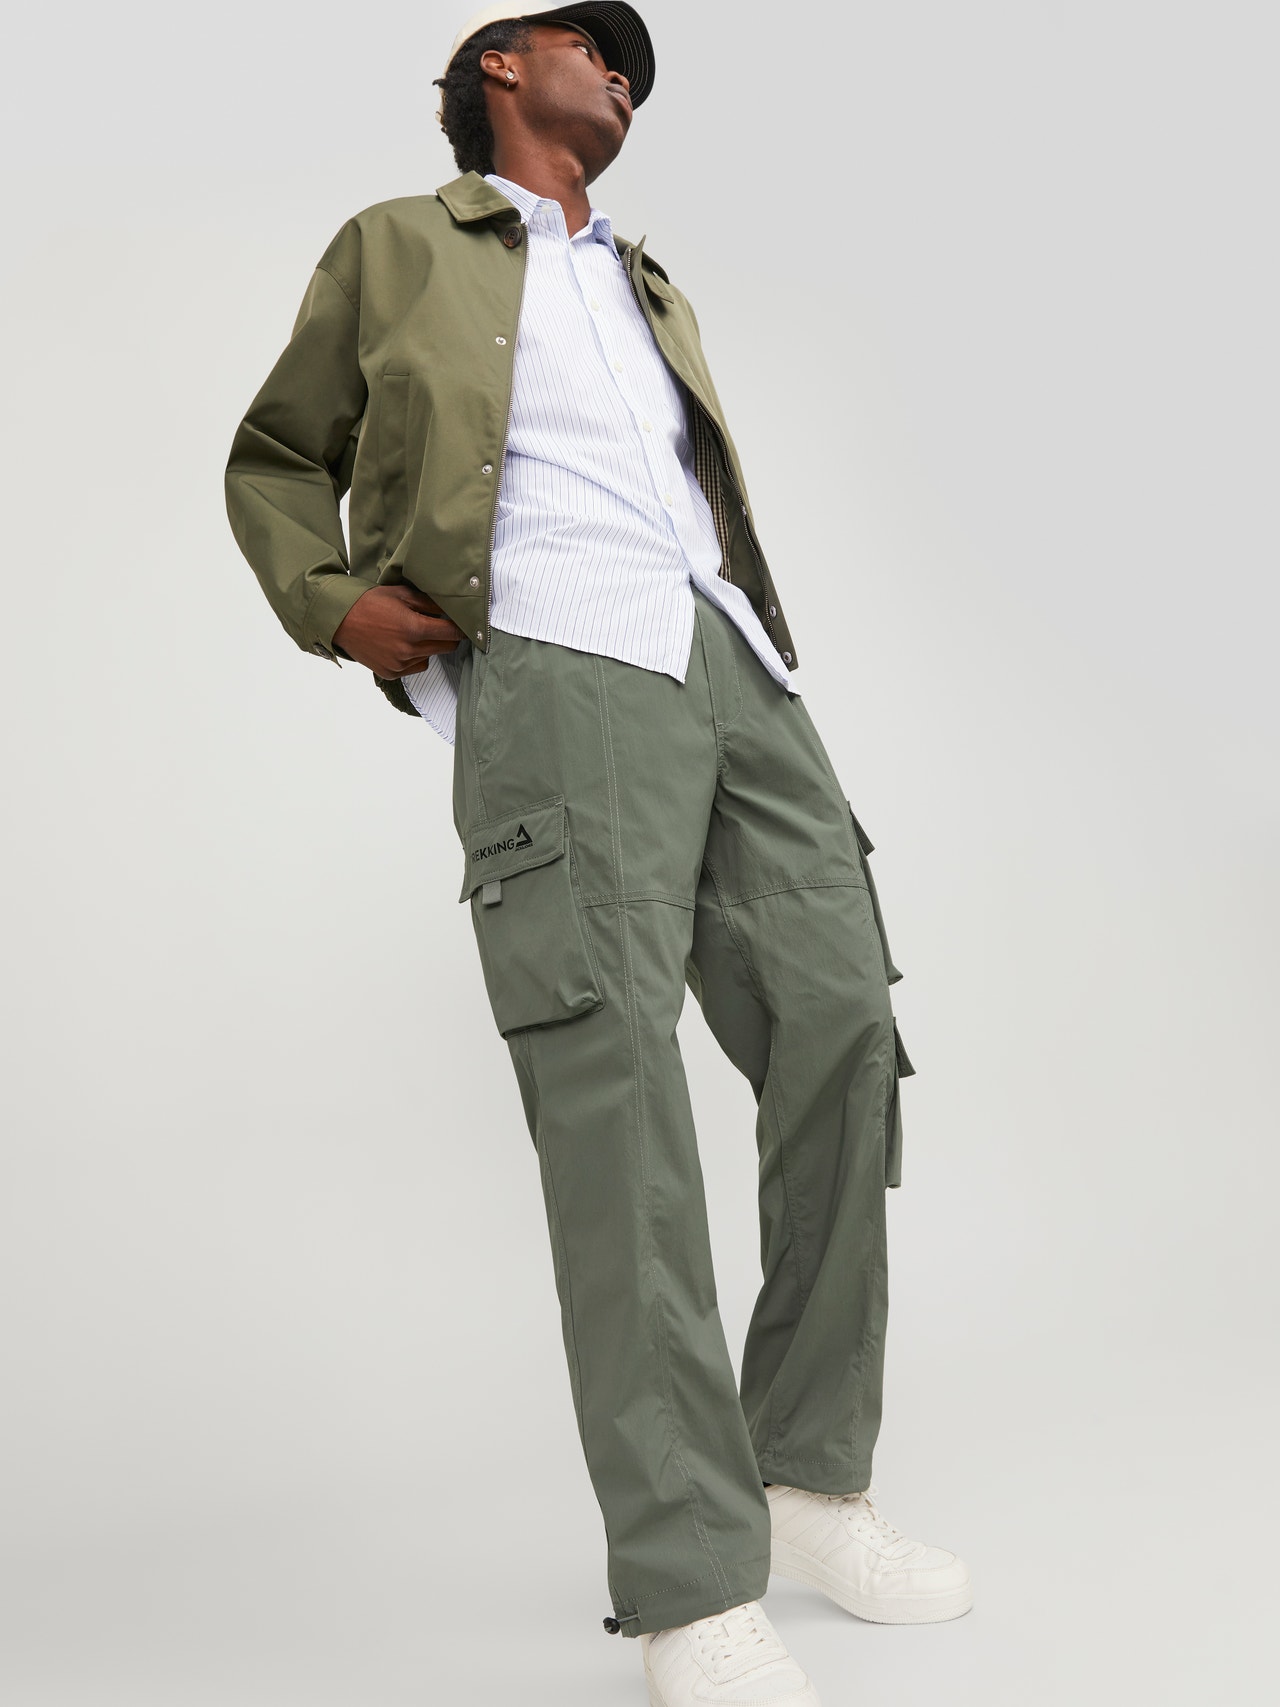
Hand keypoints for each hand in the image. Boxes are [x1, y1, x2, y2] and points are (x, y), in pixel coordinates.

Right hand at [332, 584, 465, 677]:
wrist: (340, 621)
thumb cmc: (369, 603)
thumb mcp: (401, 594)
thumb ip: (429, 603)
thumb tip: (450, 609)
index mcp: (413, 628)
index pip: (451, 632)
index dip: (461, 628)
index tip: (466, 625)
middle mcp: (408, 650)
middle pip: (445, 647)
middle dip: (447, 637)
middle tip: (441, 626)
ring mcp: (399, 664)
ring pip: (431, 657)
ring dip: (429, 647)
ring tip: (413, 633)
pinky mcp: (391, 673)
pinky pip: (415, 667)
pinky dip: (415, 657)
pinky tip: (402, 645)